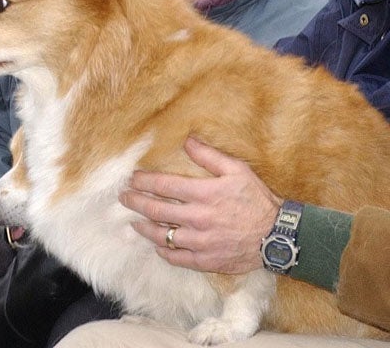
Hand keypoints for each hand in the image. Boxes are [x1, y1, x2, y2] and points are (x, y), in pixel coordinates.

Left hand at [119, 137, 280, 273]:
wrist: (279, 237)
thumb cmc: (257, 200)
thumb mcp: (237, 171)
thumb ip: (209, 156)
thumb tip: (187, 141)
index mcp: (204, 194)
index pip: (163, 185)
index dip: (144, 181)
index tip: (133, 179)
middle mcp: (198, 218)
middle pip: (156, 209)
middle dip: (136, 202)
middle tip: (123, 198)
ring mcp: (201, 241)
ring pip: (163, 235)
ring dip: (145, 228)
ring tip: (134, 222)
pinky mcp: (207, 260)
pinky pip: (178, 258)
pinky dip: (164, 251)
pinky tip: (158, 245)